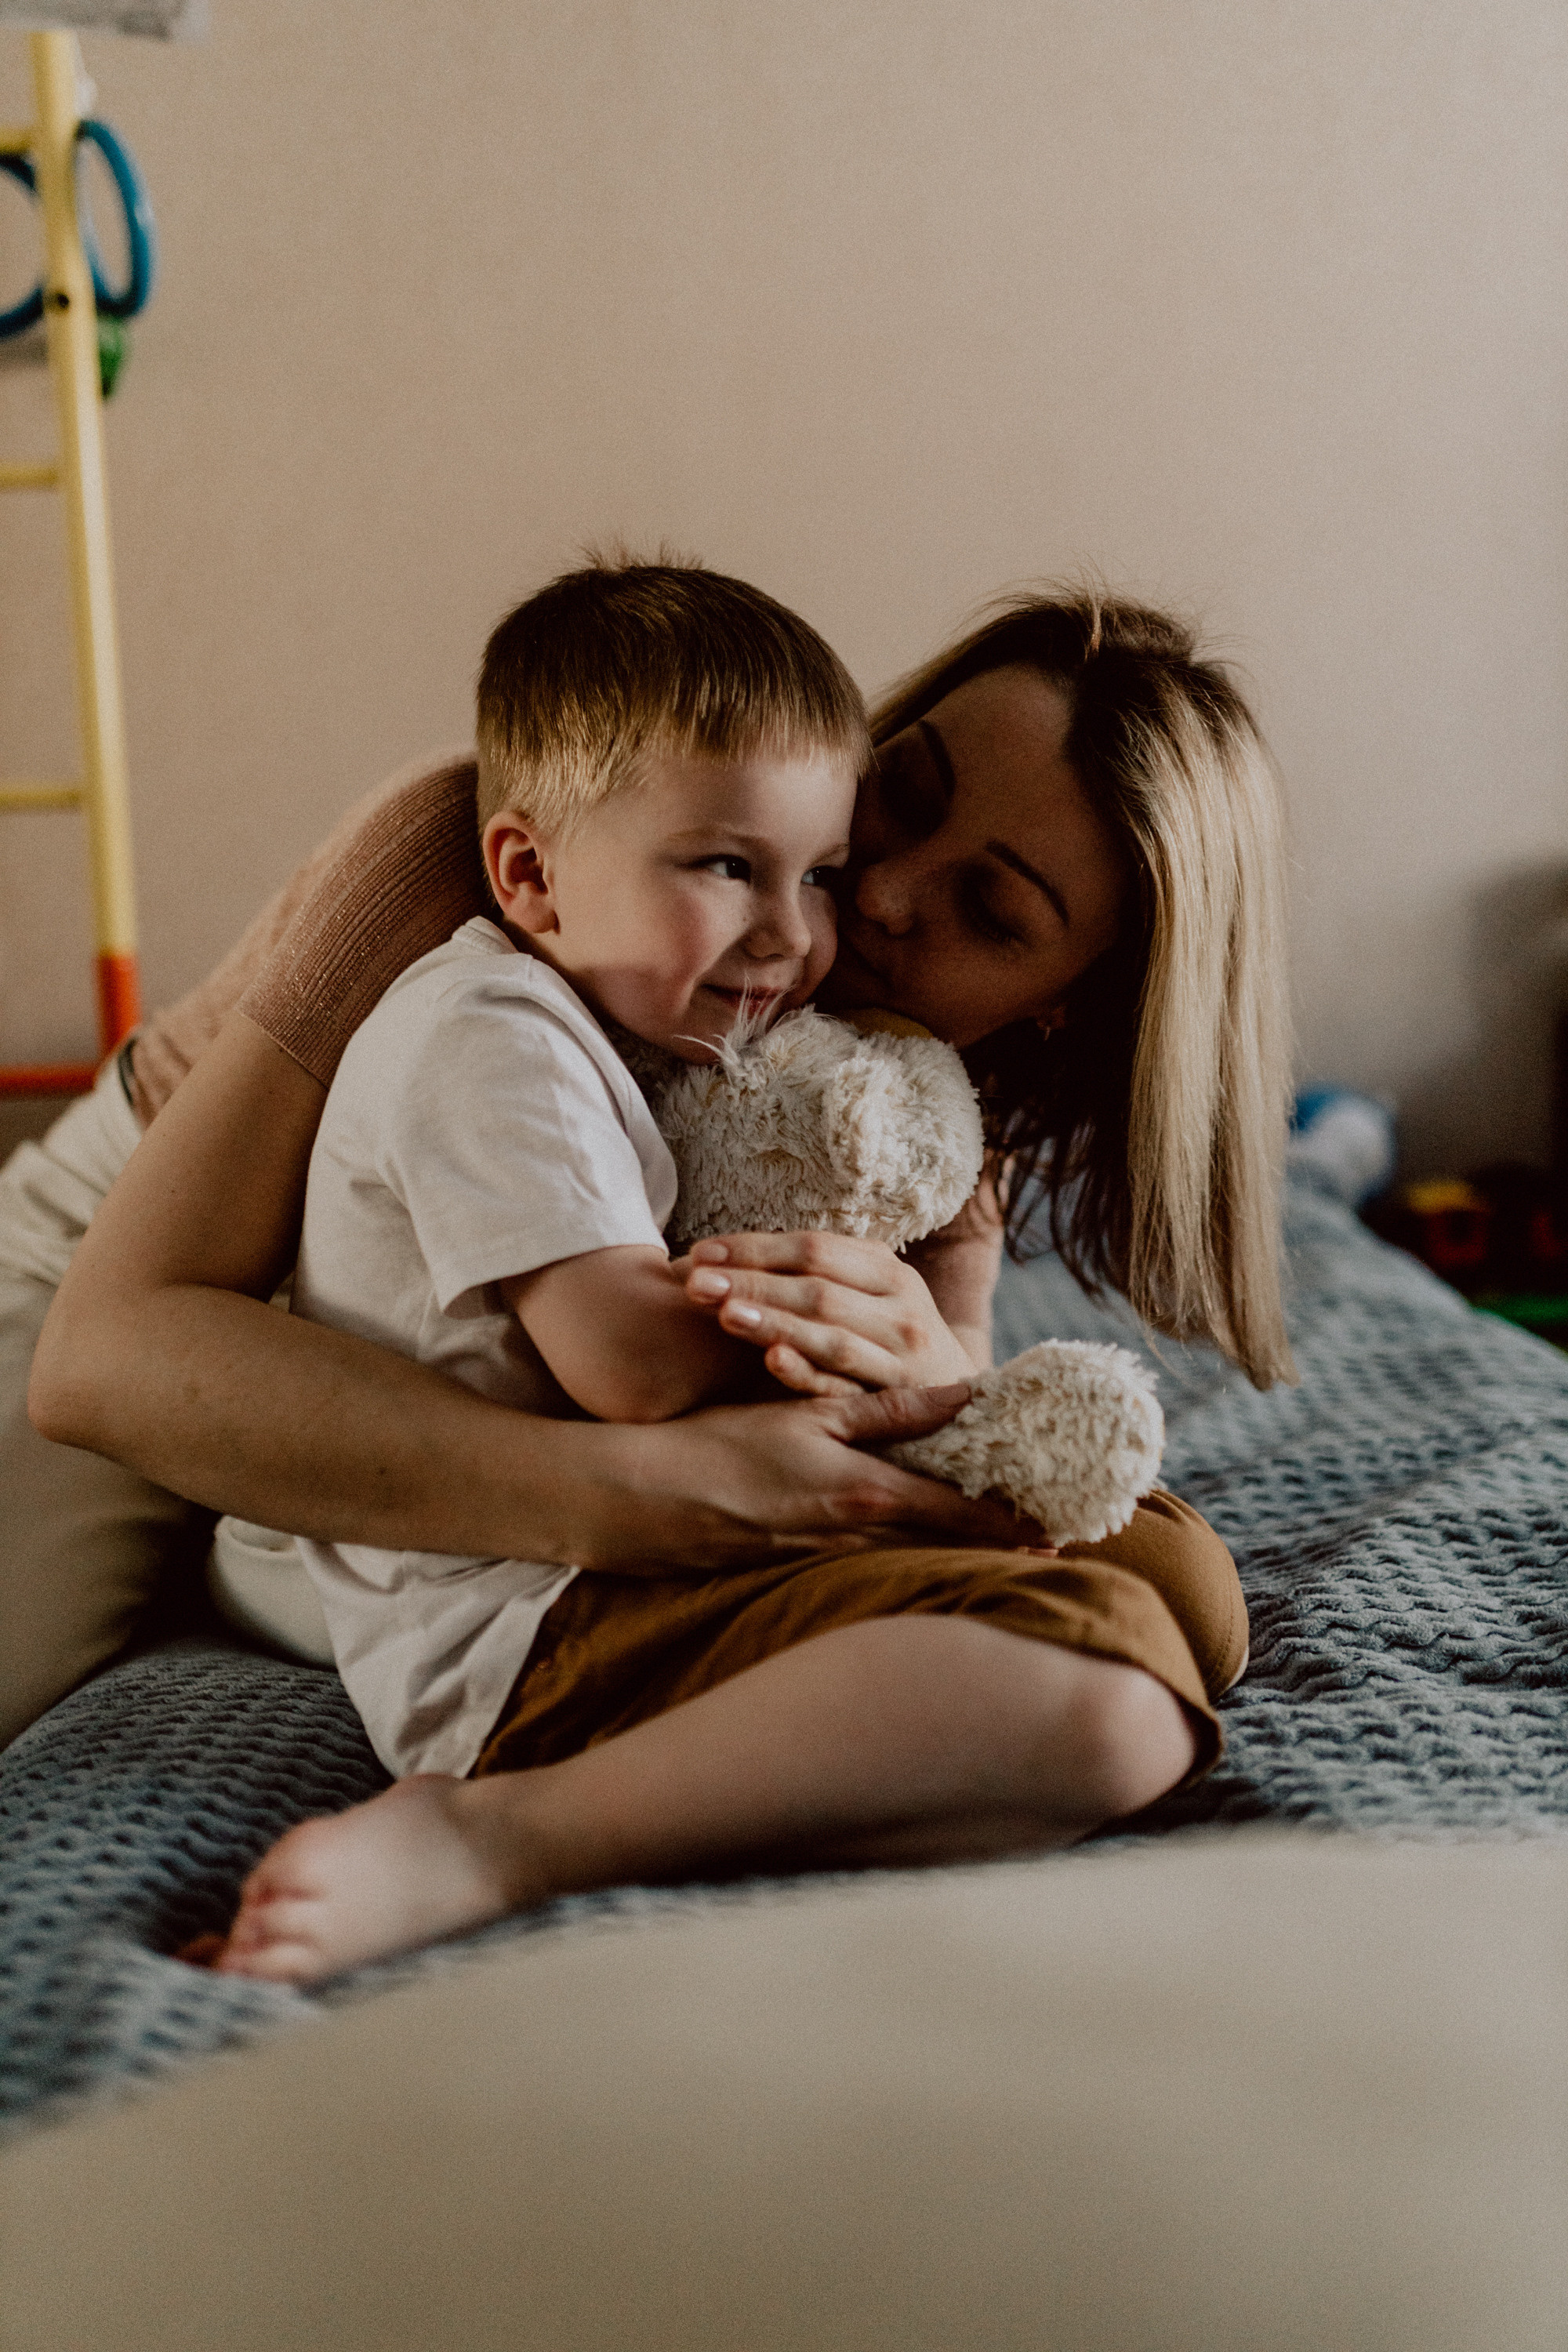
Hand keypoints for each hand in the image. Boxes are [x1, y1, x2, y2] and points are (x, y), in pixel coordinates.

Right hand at [601, 1384, 1046, 1565]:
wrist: (643, 1502)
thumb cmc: (722, 1446)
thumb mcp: (810, 1415)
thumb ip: (890, 1411)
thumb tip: (965, 1397)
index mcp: (867, 1496)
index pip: (959, 1516)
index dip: (1010, 1524)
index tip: (1056, 1528)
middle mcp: (855, 1539)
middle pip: (944, 1549)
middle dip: (995, 1546)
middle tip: (1047, 1543)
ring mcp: (825, 1561)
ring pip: (909, 1561)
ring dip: (955, 1554)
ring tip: (999, 1549)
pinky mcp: (795, 1571)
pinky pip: (867, 1566)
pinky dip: (903, 1558)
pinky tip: (914, 1551)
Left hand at [676, 1230, 977, 1396]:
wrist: (961, 1404)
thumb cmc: (891, 1339)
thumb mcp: (872, 1295)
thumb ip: (820, 1275)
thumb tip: (730, 1255)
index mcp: (887, 1271)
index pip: (815, 1248)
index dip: (756, 1248)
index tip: (700, 1252)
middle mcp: (900, 1310)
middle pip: (818, 1289)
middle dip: (753, 1282)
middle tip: (695, 1283)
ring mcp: (901, 1359)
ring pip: (832, 1337)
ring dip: (776, 1324)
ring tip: (724, 1314)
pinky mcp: (896, 1404)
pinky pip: (846, 1389)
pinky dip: (809, 1375)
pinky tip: (773, 1361)